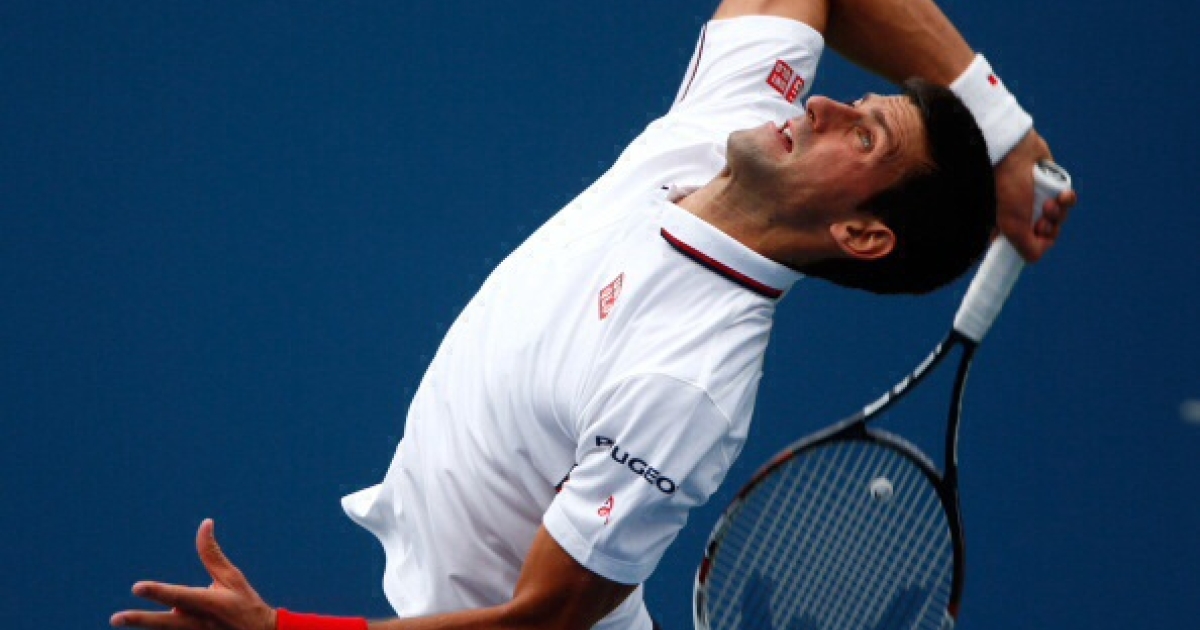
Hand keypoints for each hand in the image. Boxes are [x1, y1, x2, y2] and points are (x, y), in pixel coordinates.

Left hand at [111, 520, 276, 629]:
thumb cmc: (243, 602)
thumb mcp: (231, 577)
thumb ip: (212, 554)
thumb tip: (205, 523)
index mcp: (210, 603)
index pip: (180, 596)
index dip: (158, 592)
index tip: (137, 587)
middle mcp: (199, 623)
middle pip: (165, 623)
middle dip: (140, 620)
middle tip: (116, 618)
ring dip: (146, 628)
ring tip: (123, 621)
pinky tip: (144, 629)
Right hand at [993, 130, 1078, 261]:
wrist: (1015, 156)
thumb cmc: (1008, 190)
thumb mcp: (1014, 228)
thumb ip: (1028, 249)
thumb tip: (1036, 257)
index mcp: (1010, 226)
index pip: (1031, 244)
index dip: (1038, 243)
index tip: (1036, 236)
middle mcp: (1024, 214)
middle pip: (1049, 231)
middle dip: (1050, 226)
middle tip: (1042, 219)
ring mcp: (1039, 200)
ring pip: (1060, 216)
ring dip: (1059, 212)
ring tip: (1051, 203)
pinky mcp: (1053, 186)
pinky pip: (1068, 200)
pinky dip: (1068, 199)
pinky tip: (1063, 194)